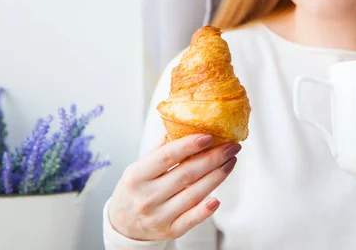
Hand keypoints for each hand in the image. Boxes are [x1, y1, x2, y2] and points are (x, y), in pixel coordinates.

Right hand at [108, 134, 239, 240]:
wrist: (124, 224)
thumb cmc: (135, 189)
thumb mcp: (138, 168)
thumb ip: (159, 149)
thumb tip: (183, 126)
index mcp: (137, 176)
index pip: (166, 157)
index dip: (188, 145)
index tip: (209, 136)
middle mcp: (147, 197)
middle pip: (186, 175)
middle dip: (213, 158)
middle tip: (232, 146)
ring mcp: (158, 216)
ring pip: (193, 195)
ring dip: (216, 177)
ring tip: (231, 162)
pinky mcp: (170, 230)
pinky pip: (191, 220)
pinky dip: (205, 210)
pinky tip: (218, 198)